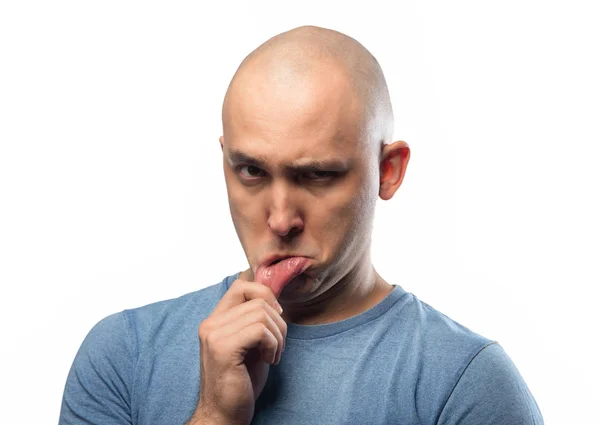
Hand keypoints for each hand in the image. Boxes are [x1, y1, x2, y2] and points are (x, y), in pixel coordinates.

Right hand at [189, 279, 286, 424]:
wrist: (224, 415)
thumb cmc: (241, 381)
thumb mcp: (250, 343)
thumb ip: (254, 320)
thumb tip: (273, 295)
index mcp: (215, 320)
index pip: (241, 285)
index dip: (265, 295)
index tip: (275, 318)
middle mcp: (210, 324)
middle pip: (257, 298)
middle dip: (278, 320)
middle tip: (278, 344)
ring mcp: (214, 335)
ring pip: (262, 313)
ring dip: (278, 335)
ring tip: (273, 355)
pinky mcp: (223, 349)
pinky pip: (260, 330)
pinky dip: (273, 345)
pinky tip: (269, 361)